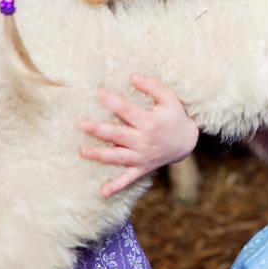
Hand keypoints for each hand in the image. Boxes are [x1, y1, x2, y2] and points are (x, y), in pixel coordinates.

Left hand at [78, 73, 198, 197]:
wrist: (186, 142)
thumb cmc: (175, 117)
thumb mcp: (169, 99)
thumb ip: (153, 86)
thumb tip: (133, 76)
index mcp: (150, 122)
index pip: (127, 110)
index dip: (111, 100)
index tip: (96, 92)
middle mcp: (144, 141)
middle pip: (118, 135)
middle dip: (99, 129)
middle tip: (80, 123)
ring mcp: (142, 157)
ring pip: (118, 157)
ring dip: (100, 155)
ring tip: (83, 151)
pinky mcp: (142, 168)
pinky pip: (128, 179)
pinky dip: (117, 186)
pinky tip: (103, 192)